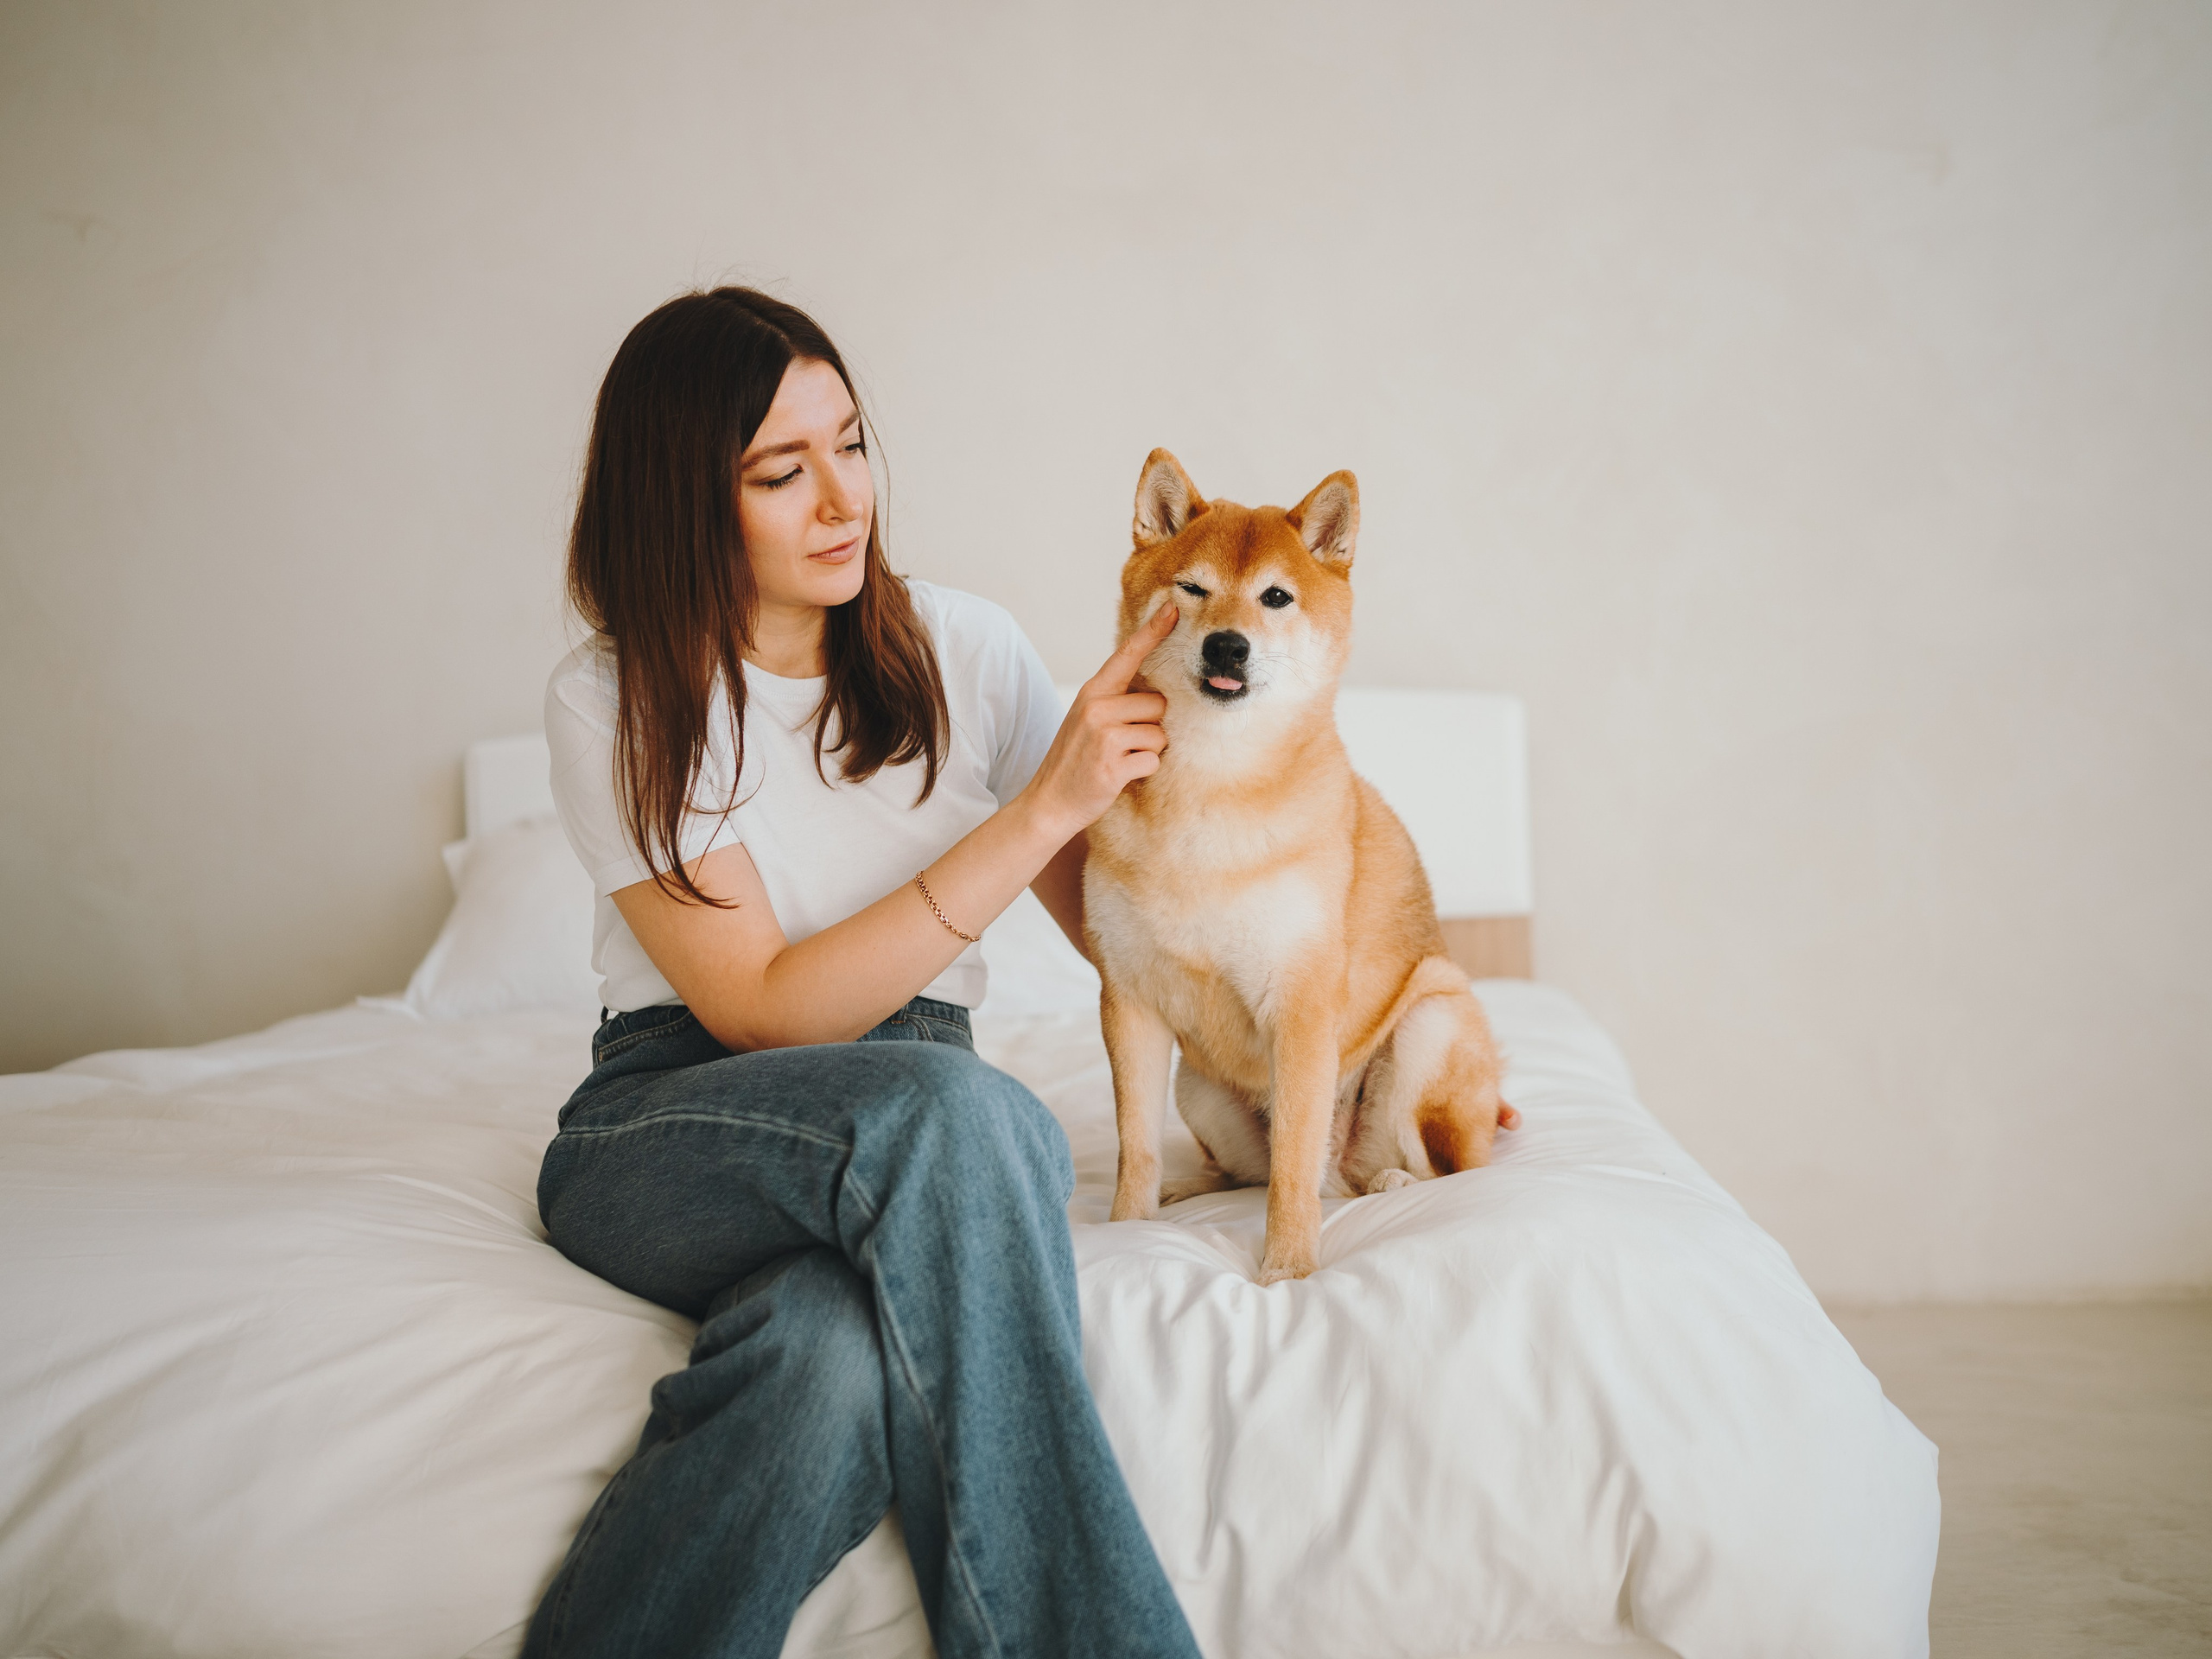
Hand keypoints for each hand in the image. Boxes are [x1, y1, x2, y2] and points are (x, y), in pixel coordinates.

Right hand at [1020, 603, 1177, 838]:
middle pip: (1158, 704)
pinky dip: (1143, 772)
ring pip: (1160, 734)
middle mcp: (1097, 707)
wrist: (1049, 802)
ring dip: (1148, 751)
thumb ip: (1115, 698)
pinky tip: (1120, 776)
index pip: (1128, 654)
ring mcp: (1104, 736)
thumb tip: (1156, 689)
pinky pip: (1153, 760)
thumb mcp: (1088, 718)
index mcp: (1092, 691)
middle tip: (1124, 743)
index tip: (1175, 608)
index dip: (1154, 631)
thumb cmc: (1076, 759)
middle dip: (1151, 725)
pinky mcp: (1112, 765)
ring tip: (1121, 759)